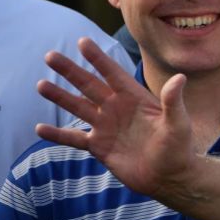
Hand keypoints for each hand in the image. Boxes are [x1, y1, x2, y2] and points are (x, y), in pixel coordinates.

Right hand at [35, 37, 195, 198]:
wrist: (169, 177)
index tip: (83, 42)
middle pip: (89, 85)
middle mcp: (117, 108)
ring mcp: (106, 126)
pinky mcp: (99, 146)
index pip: (113, 74)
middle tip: (50, 56)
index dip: (98, 59)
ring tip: (41, 85)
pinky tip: (39, 128)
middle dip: (71, 71)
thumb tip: (180, 78)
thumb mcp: (178, 123)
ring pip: (78, 107)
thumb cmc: (179, 149)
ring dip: (60, 97)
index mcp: (135, 98)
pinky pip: (73, 138)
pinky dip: (57, 134)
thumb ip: (173, 101)